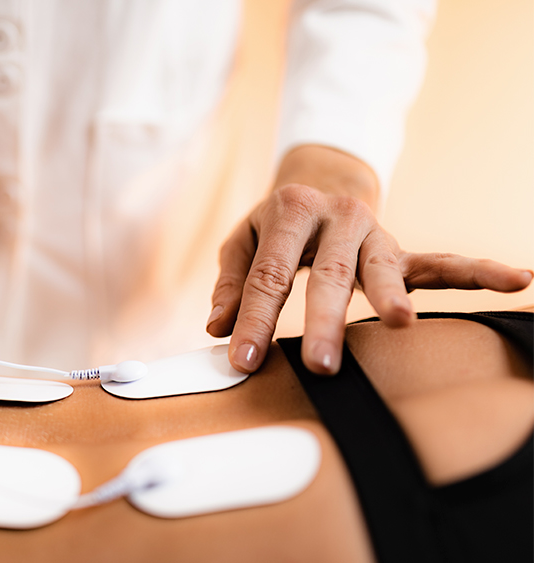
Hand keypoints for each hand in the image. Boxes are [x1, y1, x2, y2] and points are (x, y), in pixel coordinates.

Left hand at [207, 147, 531, 375]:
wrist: (319, 186)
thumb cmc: (274, 227)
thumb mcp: (242, 243)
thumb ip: (233, 284)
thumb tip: (218, 326)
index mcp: (288, 212)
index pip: (269, 275)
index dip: (255, 319)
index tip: (244, 360)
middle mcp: (337, 217)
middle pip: (328, 275)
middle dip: (323, 321)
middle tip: (319, 365)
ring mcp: (374, 234)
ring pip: (383, 267)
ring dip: (391, 296)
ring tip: (400, 320)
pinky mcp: (402, 250)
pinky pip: (443, 263)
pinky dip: (477, 272)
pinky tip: (516, 280)